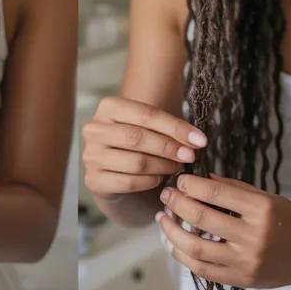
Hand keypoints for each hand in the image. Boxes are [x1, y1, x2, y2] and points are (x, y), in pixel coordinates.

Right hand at [81, 96, 205, 199]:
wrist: (111, 168)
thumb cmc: (134, 142)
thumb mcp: (148, 127)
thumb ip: (168, 130)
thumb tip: (196, 140)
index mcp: (108, 107)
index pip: (146, 114)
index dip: (175, 128)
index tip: (200, 140)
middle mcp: (93, 129)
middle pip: (137, 138)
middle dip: (169, 148)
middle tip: (190, 156)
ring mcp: (90, 155)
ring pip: (135, 162)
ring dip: (163, 167)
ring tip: (176, 167)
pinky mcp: (93, 179)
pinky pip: (129, 182)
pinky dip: (150, 181)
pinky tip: (159, 179)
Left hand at [156, 173, 290, 288]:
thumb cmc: (289, 221)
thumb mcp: (267, 198)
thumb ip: (234, 188)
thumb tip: (200, 179)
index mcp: (262, 210)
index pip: (216, 194)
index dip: (191, 185)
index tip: (179, 181)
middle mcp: (254, 237)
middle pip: (201, 219)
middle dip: (176, 203)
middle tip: (166, 195)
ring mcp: (246, 262)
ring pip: (196, 247)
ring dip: (172, 231)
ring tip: (163, 219)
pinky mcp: (241, 280)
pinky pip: (202, 270)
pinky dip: (182, 255)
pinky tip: (173, 243)